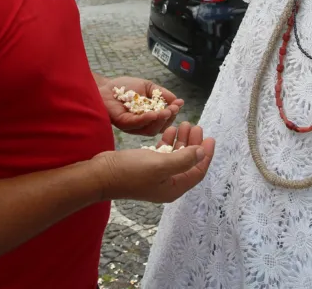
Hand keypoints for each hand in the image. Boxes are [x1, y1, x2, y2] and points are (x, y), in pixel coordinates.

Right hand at [90, 121, 214, 202]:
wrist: (101, 175)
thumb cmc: (130, 172)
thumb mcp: (160, 164)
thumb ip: (184, 159)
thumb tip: (201, 152)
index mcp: (174, 188)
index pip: (197, 171)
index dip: (206, 155)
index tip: (211, 138)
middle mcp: (167, 184)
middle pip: (188, 162)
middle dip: (194, 144)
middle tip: (196, 126)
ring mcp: (156, 176)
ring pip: (176, 156)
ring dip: (182, 140)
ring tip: (184, 124)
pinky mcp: (146, 167)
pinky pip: (163, 154)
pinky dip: (168, 142)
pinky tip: (169, 130)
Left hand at [99, 76, 182, 135]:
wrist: (106, 86)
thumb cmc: (125, 88)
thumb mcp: (148, 88)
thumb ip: (162, 94)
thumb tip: (177, 100)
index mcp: (149, 117)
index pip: (165, 119)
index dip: (173, 113)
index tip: (179, 104)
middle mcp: (142, 124)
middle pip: (160, 127)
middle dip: (169, 118)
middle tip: (173, 109)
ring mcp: (133, 126)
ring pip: (150, 129)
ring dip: (160, 120)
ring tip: (167, 111)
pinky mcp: (124, 124)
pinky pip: (137, 124)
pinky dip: (147, 119)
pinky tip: (154, 113)